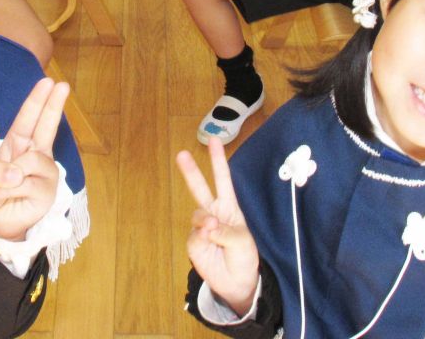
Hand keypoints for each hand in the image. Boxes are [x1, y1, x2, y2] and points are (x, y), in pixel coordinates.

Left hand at [0, 77, 68, 240]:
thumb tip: (17, 174)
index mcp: (19, 143)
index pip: (28, 119)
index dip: (38, 100)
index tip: (49, 81)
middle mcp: (36, 154)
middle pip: (46, 127)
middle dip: (53, 105)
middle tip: (63, 85)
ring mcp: (44, 174)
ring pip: (31, 161)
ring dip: (8, 175)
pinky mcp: (46, 193)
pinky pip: (24, 185)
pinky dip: (4, 191)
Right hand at [177, 139, 259, 316]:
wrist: (236, 284)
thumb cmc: (243, 257)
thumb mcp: (243, 240)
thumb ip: (224, 230)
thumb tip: (206, 225)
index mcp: (229, 207)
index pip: (223, 180)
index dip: (217, 160)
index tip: (213, 140)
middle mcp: (213, 213)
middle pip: (200, 188)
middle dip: (191, 171)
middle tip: (181, 154)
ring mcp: (202, 228)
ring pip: (197, 214)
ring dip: (206, 221)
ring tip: (214, 232)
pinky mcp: (194, 243)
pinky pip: (195, 235)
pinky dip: (203, 238)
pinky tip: (210, 243)